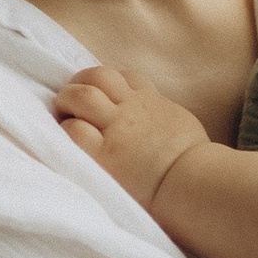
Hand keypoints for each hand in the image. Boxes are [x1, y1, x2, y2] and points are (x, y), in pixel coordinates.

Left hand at [54, 64, 210, 212]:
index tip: (103, 98)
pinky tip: (69, 141)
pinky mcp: (103, 155)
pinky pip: (74, 130)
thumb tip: (153, 120)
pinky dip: (67, 131)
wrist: (192, 182)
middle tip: (72, 103)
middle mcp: (129, 109)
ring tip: (64, 116)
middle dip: (79, 84)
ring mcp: (115, 129)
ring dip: (67, 101)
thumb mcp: (179, 123)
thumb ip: (160, 115)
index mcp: (148, 101)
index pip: (124, 76)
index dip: (109, 83)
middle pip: (96, 76)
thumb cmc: (192, 161)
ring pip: (80, 95)